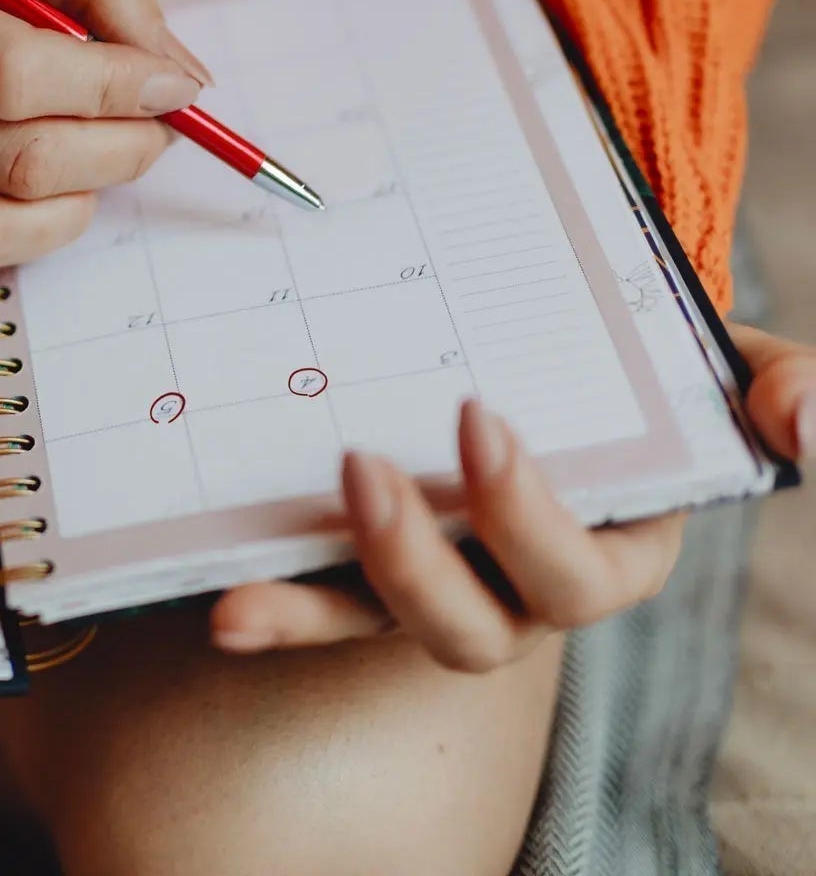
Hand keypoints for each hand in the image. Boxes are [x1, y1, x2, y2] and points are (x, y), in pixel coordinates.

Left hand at [210, 324, 815, 671]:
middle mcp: (516, 587)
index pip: (577, 567)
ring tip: (246, 581)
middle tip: (359, 466)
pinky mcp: (361, 571)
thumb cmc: (640, 367)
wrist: (554, 352)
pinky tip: (221, 607)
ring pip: (382, 626)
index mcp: (608, 548)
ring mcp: (435, 583)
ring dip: (319, 604)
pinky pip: (316, 605)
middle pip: (473, 624)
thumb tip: (804, 423)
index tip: (477, 417)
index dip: (527, 514)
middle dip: (416, 560)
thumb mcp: (717, 364)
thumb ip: (779, 385)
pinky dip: (273, 613)